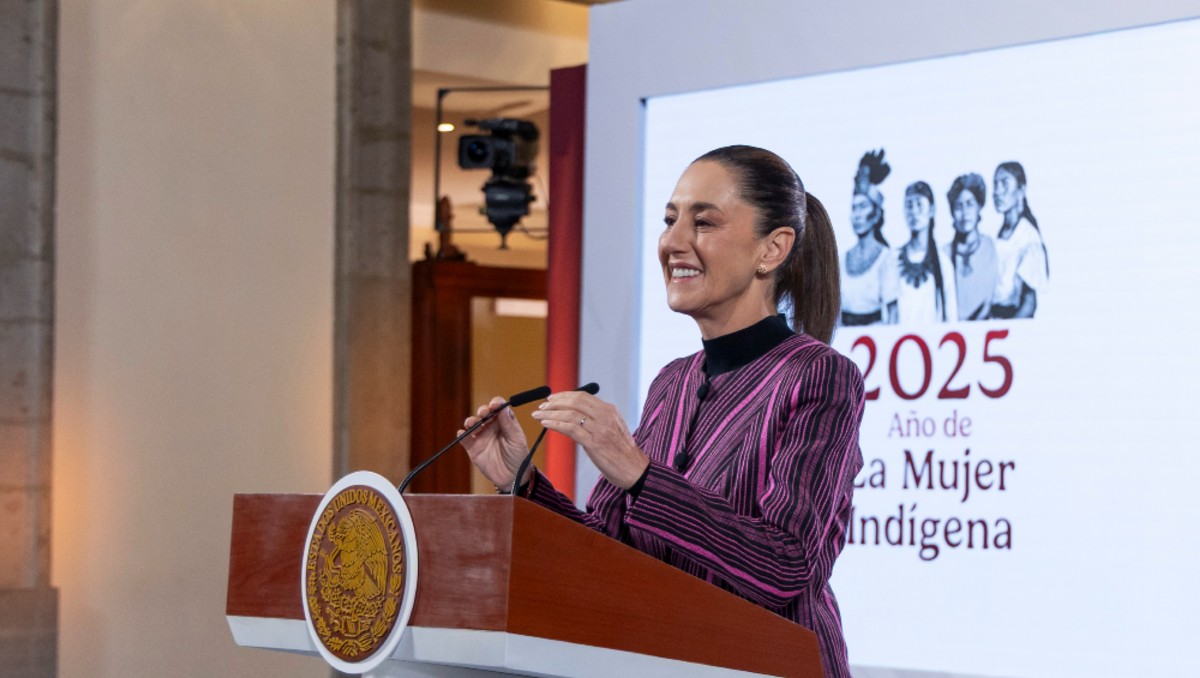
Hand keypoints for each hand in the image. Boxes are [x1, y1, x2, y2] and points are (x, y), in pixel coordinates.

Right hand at [459, 397, 531, 489]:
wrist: (512, 477)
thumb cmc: (518, 456)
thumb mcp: (517, 439)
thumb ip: (509, 424)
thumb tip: (503, 407)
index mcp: (504, 422)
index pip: (498, 408)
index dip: (496, 404)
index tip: (495, 404)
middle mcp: (491, 426)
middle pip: (484, 413)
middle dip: (483, 410)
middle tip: (483, 413)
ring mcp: (481, 436)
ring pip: (473, 424)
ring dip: (471, 421)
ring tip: (472, 424)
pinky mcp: (473, 448)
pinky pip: (465, 439)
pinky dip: (462, 435)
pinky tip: (462, 433)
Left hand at [531, 392, 648, 488]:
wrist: (635, 470)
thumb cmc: (622, 453)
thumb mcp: (613, 429)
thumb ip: (597, 420)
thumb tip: (576, 415)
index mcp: (610, 411)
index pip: (582, 396)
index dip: (564, 396)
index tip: (551, 399)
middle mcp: (605, 416)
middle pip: (574, 402)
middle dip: (555, 403)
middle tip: (542, 406)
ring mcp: (600, 429)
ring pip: (570, 414)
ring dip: (550, 413)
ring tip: (538, 414)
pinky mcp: (594, 443)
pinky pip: (570, 429)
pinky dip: (555, 424)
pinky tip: (546, 424)